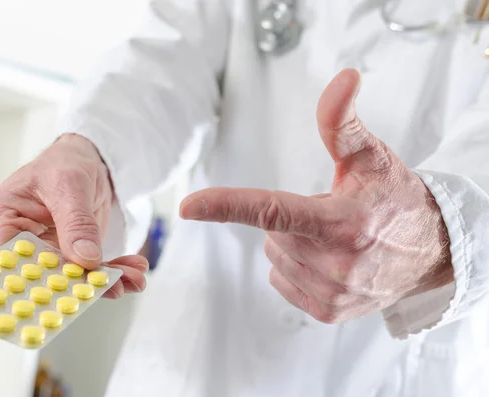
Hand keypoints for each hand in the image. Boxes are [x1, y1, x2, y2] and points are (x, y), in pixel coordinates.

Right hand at [0, 133, 146, 298]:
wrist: (87, 159)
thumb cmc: (65, 162)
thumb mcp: (69, 185)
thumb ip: (76, 222)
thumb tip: (85, 258)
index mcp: (2, 217)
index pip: (7, 258)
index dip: (31, 280)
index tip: (65, 291)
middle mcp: (20, 240)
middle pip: (43, 274)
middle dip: (81, 284)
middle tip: (115, 288)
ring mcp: (46, 250)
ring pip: (72, 276)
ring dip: (106, 280)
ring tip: (135, 280)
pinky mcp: (70, 255)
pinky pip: (90, 269)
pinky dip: (114, 271)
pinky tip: (135, 272)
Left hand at [179, 69, 452, 322]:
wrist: (430, 250)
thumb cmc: (395, 198)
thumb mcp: (371, 156)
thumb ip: (342, 121)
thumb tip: (343, 78)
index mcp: (342, 220)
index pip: (273, 211)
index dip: (226, 205)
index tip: (188, 206)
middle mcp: (338, 262)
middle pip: (272, 233)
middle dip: (291, 221)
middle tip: (331, 216)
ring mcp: (333, 292)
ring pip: (275, 256)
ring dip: (295, 245)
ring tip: (335, 239)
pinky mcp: (329, 311)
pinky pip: (281, 280)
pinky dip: (296, 267)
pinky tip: (328, 261)